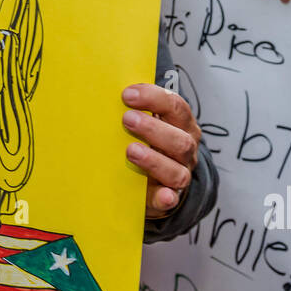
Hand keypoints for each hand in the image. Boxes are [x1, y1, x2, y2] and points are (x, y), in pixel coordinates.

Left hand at [121, 83, 200, 218]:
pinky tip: (162, 195)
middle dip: (153, 128)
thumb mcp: (148, 121)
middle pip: (179, 139)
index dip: (154, 98)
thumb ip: (135, 108)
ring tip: (131, 151)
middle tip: (127, 120)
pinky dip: (166, 197)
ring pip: (177, 170)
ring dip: (154, 160)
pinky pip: (172, 199)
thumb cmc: (148, 140)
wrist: (157, 177)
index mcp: (181, 124)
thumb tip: (104, 92)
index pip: (176, 106)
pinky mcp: (170, 196)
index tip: (127, 95)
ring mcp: (181, 173)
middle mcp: (186, 148)